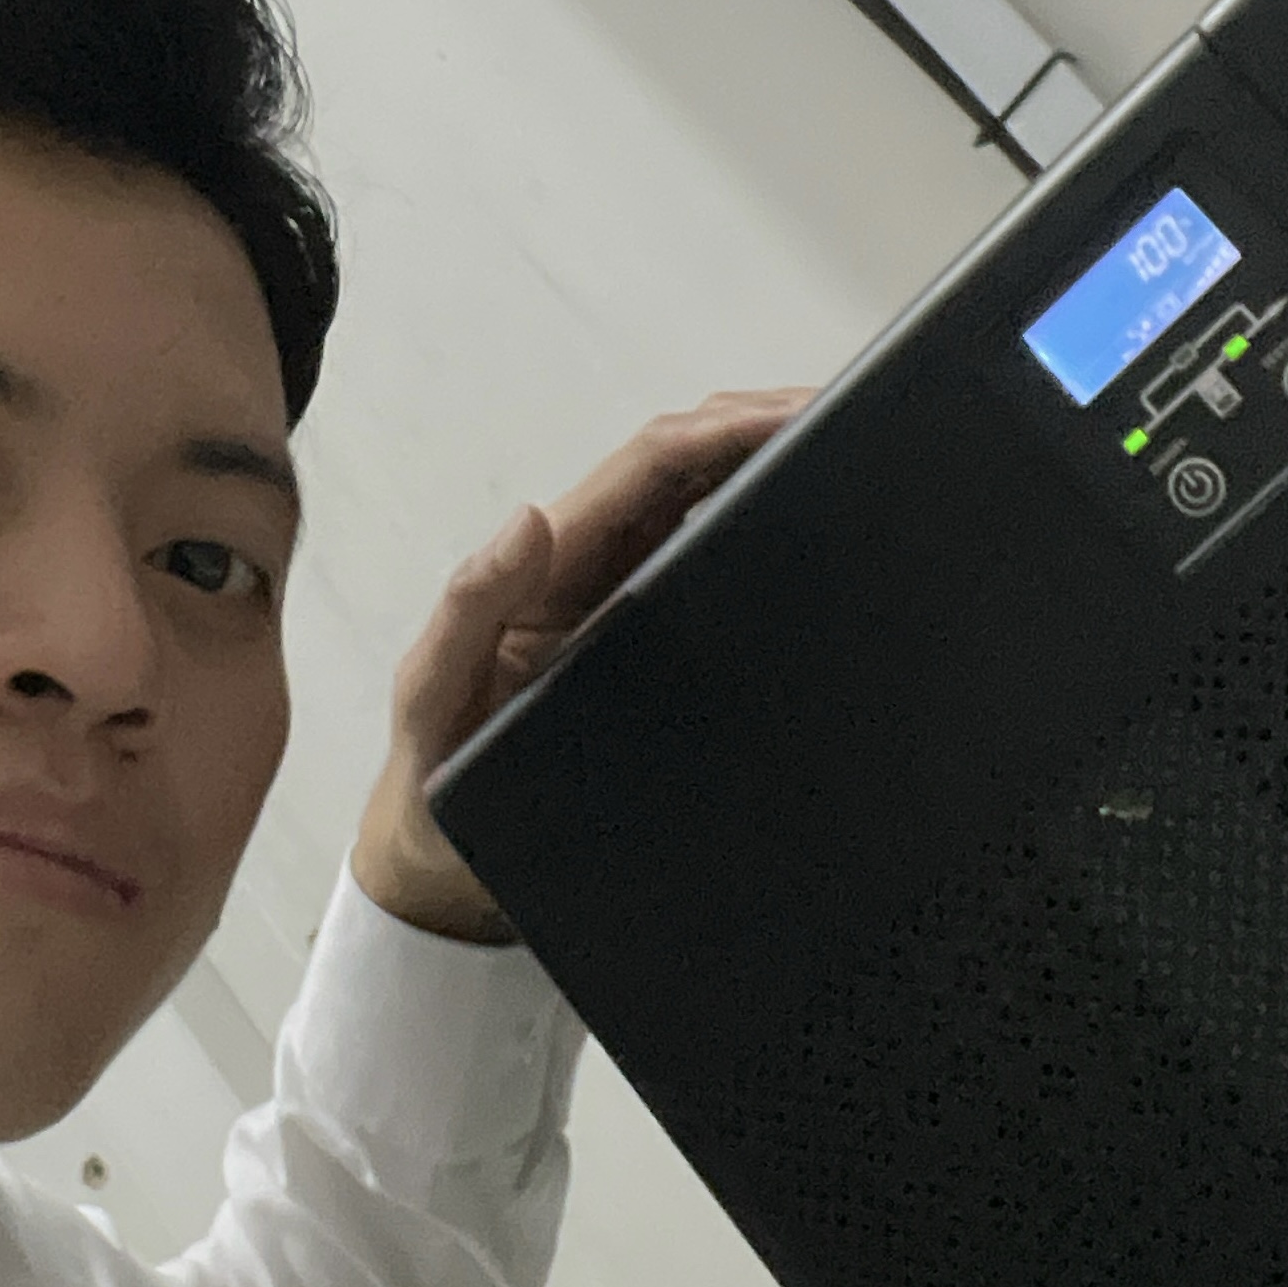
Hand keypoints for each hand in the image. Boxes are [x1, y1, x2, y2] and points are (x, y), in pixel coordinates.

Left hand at [353, 389, 813, 941]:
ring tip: (854, 452)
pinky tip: (824, 545)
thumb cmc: (436, 783)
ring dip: (772, 466)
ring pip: (709, 506)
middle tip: (853, 416)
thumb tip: (528, 519)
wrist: (451, 871)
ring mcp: (628, 603)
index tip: (799, 416)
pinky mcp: (656, 647)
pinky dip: (767, 536)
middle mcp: (594, 567)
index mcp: (552, 563)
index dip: (725, 431)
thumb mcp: (433, 698)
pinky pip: (715, 570)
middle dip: (764, 425)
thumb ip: (467, 609)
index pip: (651, 468)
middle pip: (690, 465)